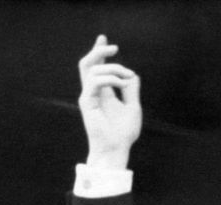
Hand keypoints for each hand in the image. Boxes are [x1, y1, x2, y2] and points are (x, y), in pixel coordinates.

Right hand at [77, 34, 141, 168]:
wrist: (116, 149)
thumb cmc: (124, 133)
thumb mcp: (133, 107)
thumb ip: (131, 90)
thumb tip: (132, 75)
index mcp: (103, 92)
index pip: (98, 67)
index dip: (100, 52)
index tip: (104, 39)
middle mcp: (93, 92)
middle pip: (88, 64)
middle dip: (99, 51)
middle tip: (113, 46)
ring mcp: (88, 96)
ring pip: (91, 69)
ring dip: (111, 67)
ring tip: (126, 75)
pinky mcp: (86, 102)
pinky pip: (94, 81)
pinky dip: (109, 78)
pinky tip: (121, 82)